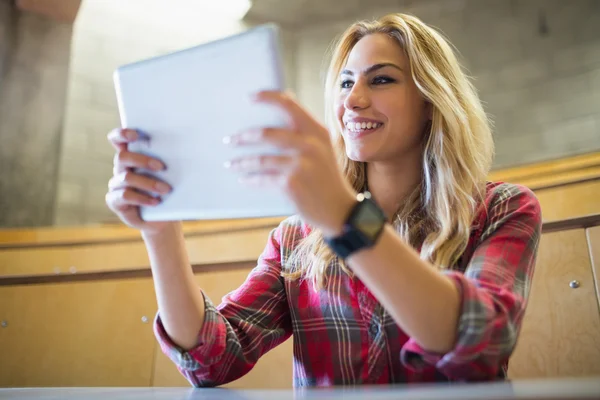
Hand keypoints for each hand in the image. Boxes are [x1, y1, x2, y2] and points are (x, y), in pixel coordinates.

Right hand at [105, 128, 174, 233]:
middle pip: (122, 157)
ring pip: (126, 178)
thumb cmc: (170, 191)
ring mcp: (116, 185)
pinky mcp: (116, 202)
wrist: (165, 217)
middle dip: (142, 160)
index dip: (122, 134)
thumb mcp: (172, 175)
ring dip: (148, 183)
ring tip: (166, 190)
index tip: (135, 134)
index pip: (118, 140)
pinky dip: (142, 198)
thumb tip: (188, 149)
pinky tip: (156, 202)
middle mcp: (121, 169)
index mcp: (132, 156)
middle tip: (162, 167)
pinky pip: (125, 196)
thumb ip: (170, 161)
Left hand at [224, 91, 355, 236]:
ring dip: (241, 162)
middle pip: (267, 133)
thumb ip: (304, 135)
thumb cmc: (327, 179)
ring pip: (260, 159)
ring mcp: (300, 164)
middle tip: (230, 139)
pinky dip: (250, 179)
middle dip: (243, 137)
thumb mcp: (323, 150)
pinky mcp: (291, 183)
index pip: (289, 105)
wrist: (340, 210)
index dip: (267, 97)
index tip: (249, 96)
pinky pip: (262, 178)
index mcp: (317, 131)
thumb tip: (270, 124)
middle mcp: (310, 144)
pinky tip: (243, 179)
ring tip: (231, 164)